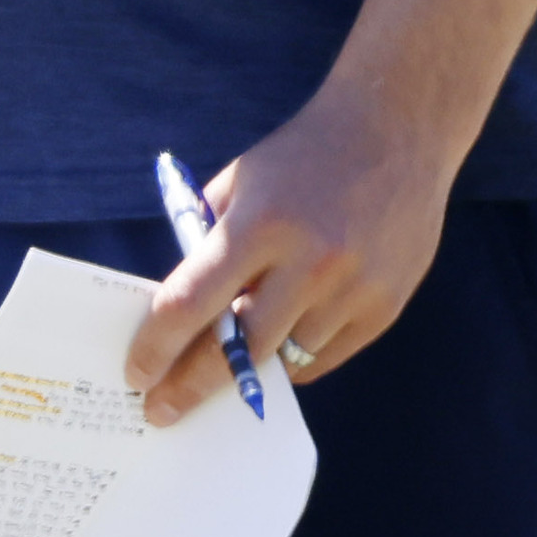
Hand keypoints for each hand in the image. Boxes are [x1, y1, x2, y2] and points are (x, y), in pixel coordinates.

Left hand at [124, 88, 454, 423]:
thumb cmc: (305, 154)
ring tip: (227, 364)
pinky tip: (282, 338)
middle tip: (162, 410)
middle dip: (189, 388)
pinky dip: (295, 356)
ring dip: (248, 367)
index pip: (189, 305)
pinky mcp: (385, 304)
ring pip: (282, 361)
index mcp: (261, 223)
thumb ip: (208, 247)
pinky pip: (323, 356)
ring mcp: (354, 287)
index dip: (154, 349)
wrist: (400, 126)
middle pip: (234, 352)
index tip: (136, 375)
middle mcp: (311, 261)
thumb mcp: (240, 183)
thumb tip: (178, 319)